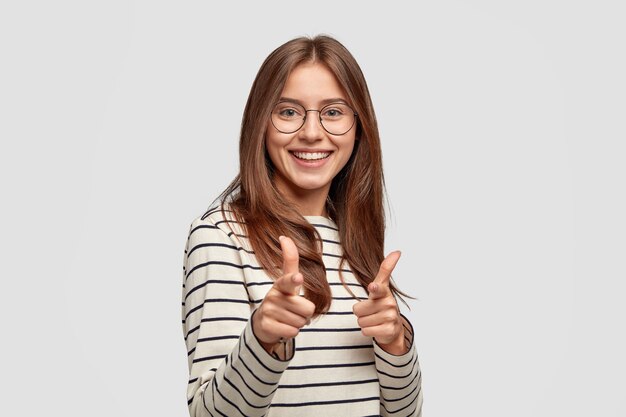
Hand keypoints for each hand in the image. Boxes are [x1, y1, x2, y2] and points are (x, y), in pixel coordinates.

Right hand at [252, 236, 315, 352]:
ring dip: (298, 323)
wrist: (263, 322)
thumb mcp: (287, 281)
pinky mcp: (266, 325)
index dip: (294, 279)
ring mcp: (268, 310)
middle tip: (294, 311)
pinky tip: (283, 326)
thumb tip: (284, 237)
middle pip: (307, 308)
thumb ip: (290, 260)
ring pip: (301, 321)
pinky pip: (292, 332)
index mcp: (282, 284)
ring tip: (287, 318)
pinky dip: (291, 332)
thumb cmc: (282, 300)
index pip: (289, 279)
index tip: (298, 278)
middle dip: (305, 314)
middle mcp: (273, 295)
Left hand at [353, 251, 407, 354]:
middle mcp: (389, 304)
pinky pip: (366, 331)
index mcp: (384, 292)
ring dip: (365, 322)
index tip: (372, 287)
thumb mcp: (382, 287)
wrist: (393, 327)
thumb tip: (397, 251)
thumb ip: (386, 269)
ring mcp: (390, 317)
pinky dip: (368, 331)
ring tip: (374, 320)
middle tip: (371, 312)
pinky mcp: (389, 330)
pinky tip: (376, 328)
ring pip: (361, 321)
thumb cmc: (383, 304)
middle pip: (358, 309)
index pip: (378, 288)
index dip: (374, 288)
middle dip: (361, 313)